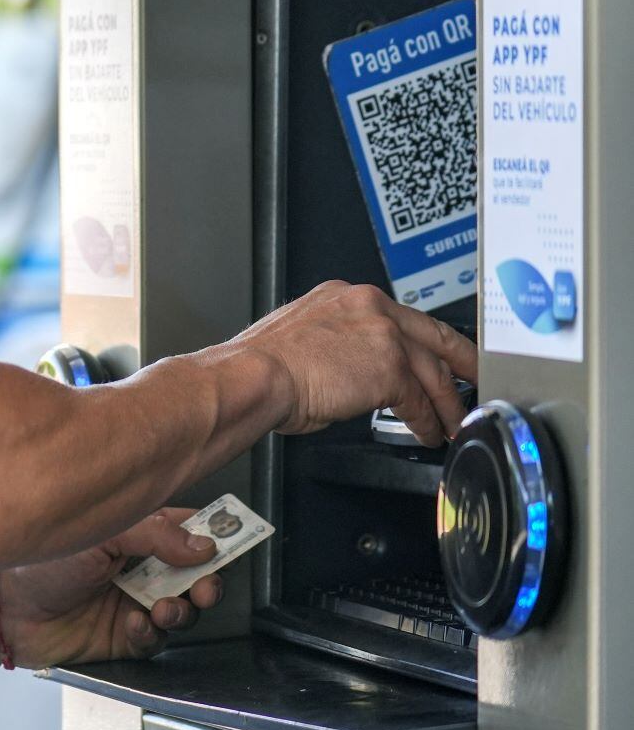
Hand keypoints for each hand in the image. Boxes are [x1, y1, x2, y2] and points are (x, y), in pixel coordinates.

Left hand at [0, 507, 226, 669]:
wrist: (5, 610)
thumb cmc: (38, 562)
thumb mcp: (99, 534)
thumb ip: (154, 535)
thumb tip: (203, 543)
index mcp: (133, 534)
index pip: (186, 530)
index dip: (212, 536)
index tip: (231, 542)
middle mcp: (137, 567)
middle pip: (194, 574)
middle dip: (207, 582)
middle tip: (204, 586)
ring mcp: (131, 602)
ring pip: (181, 609)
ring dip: (180, 609)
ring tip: (162, 607)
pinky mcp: (122, 636)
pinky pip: (153, 639)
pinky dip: (149, 632)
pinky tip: (132, 623)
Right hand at [228, 279, 476, 446]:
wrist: (253, 376)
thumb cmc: (262, 366)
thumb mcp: (303, 337)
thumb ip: (339, 344)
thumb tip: (352, 370)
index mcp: (346, 297)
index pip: (402, 317)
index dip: (426, 340)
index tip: (439, 353)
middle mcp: (369, 306)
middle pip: (432, 337)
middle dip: (461, 363)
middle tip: (475, 382)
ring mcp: (383, 335)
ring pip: (431, 372)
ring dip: (445, 404)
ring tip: (451, 424)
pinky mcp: (390, 368)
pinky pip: (418, 401)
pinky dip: (427, 421)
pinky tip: (427, 432)